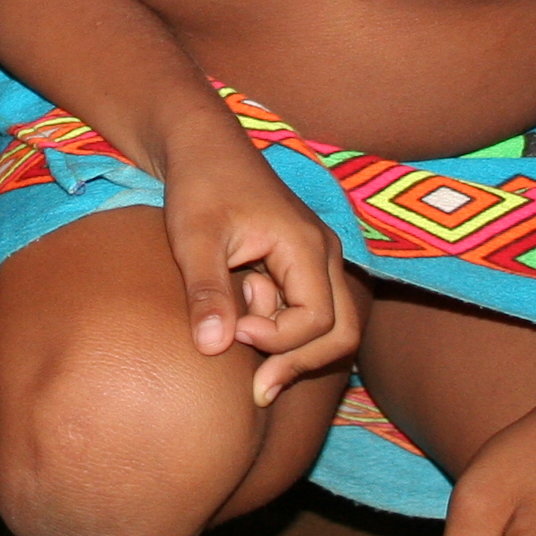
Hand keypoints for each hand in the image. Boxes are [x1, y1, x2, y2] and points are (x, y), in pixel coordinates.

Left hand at [161, 146, 358, 403]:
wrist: (203, 148)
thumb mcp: (193, 239)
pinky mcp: (303, 265)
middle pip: (342, 331)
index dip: (279, 340)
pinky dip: (284, 331)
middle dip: (301, 362)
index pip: (318, 320)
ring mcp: (318, 260)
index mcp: (307, 245)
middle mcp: (325, 254)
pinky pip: (312, 312)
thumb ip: (205, 291)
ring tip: (243, 346)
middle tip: (255, 386)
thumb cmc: (199, 186)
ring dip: (291, 347)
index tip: (234, 332)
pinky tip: (245, 330)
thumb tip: (213, 349)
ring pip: (331, 326)